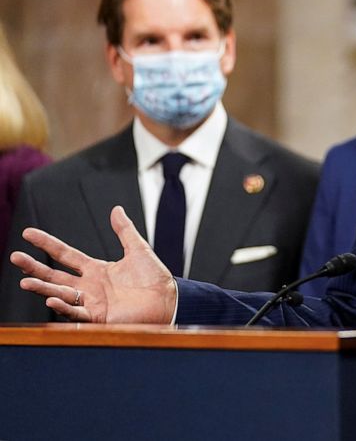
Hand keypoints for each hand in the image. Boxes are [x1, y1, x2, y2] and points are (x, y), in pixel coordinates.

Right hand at [10, 206, 176, 323]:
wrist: (169, 299)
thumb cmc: (155, 277)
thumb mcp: (138, 249)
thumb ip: (125, 231)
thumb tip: (116, 209)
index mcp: (96, 269)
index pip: (65, 254)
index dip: (47, 244)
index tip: (28, 233)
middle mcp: (89, 286)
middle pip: (55, 275)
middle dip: (34, 268)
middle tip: (14, 257)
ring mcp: (92, 302)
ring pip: (60, 294)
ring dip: (42, 289)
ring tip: (25, 282)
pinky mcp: (99, 317)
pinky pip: (76, 312)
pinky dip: (64, 307)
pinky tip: (52, 299)